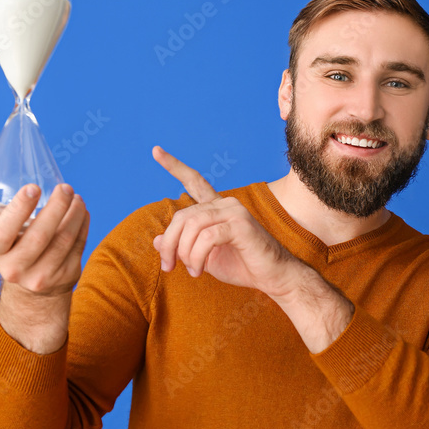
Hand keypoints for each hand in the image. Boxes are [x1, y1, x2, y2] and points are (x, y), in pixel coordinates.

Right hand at [0, 167, 89, 297]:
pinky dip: (83, 226)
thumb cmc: (7, 241)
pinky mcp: (65, 277)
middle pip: (39, 237)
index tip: (34, 187)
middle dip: (56, 208)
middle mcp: (14, 268)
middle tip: (66, 188)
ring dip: (74, 215)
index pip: (3, 232)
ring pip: (63, 241)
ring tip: (76, 199)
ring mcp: (41, 276)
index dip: (19, 209)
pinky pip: (78, 247)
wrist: (29, 281)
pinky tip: (82, 212)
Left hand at [150, 146, 301, 297]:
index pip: (195, 182)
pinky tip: (199, 270)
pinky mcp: (241, 225)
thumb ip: (183, 246)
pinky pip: (206, 238)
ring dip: (184, 252)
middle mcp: (226, 204)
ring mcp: (235, 211)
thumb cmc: (242, 266)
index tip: (155, 151)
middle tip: (168, 266)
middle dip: (170, 243)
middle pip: (182, 215)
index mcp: (218, 208)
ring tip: (191, 271)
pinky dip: (197, 256)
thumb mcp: (204, 257)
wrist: (273, 277)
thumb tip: (156, 240)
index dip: (174, 166)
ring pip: (192, 226)